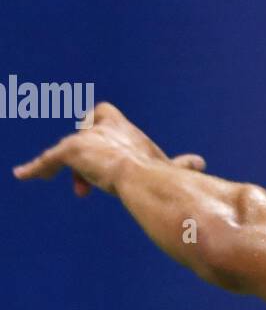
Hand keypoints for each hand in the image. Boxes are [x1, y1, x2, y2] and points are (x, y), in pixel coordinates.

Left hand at [12, 101, 206, 197]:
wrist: (148, 180)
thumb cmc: (163, 177)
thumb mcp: (169, 169)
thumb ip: (181, 165)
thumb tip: (201, 163)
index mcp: (123, 127)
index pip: (104, 119)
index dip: (103, 136)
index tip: (110, 159)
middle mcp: (102, 126)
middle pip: (84, 136)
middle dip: (88, 158)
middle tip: (95, 185)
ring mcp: (85, 138)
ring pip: (68, 150)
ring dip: (74, 170)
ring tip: (83, 191)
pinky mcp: (72, 151)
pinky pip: (48, 160)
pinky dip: (36, 168)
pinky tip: (21, 175)